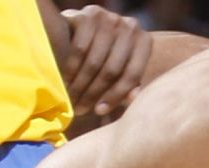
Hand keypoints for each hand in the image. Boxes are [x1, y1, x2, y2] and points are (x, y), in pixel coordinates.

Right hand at [61, 6, 151, 120]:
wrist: (80, 29)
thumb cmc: (105, 57)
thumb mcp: (119, 73)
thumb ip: (128, 87)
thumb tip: (131, 99)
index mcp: (143, 43)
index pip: (132, 75)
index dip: (115, 97)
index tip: (99, 111)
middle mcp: (130, 27)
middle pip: (112, 70)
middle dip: (94, 94)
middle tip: (80, 109)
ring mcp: (111, 18)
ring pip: (94, 62)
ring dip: (80, 85)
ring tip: (71, 99)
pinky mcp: (90, 14)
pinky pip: (79, 49)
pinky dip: (71, 69)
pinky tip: (64, 81)